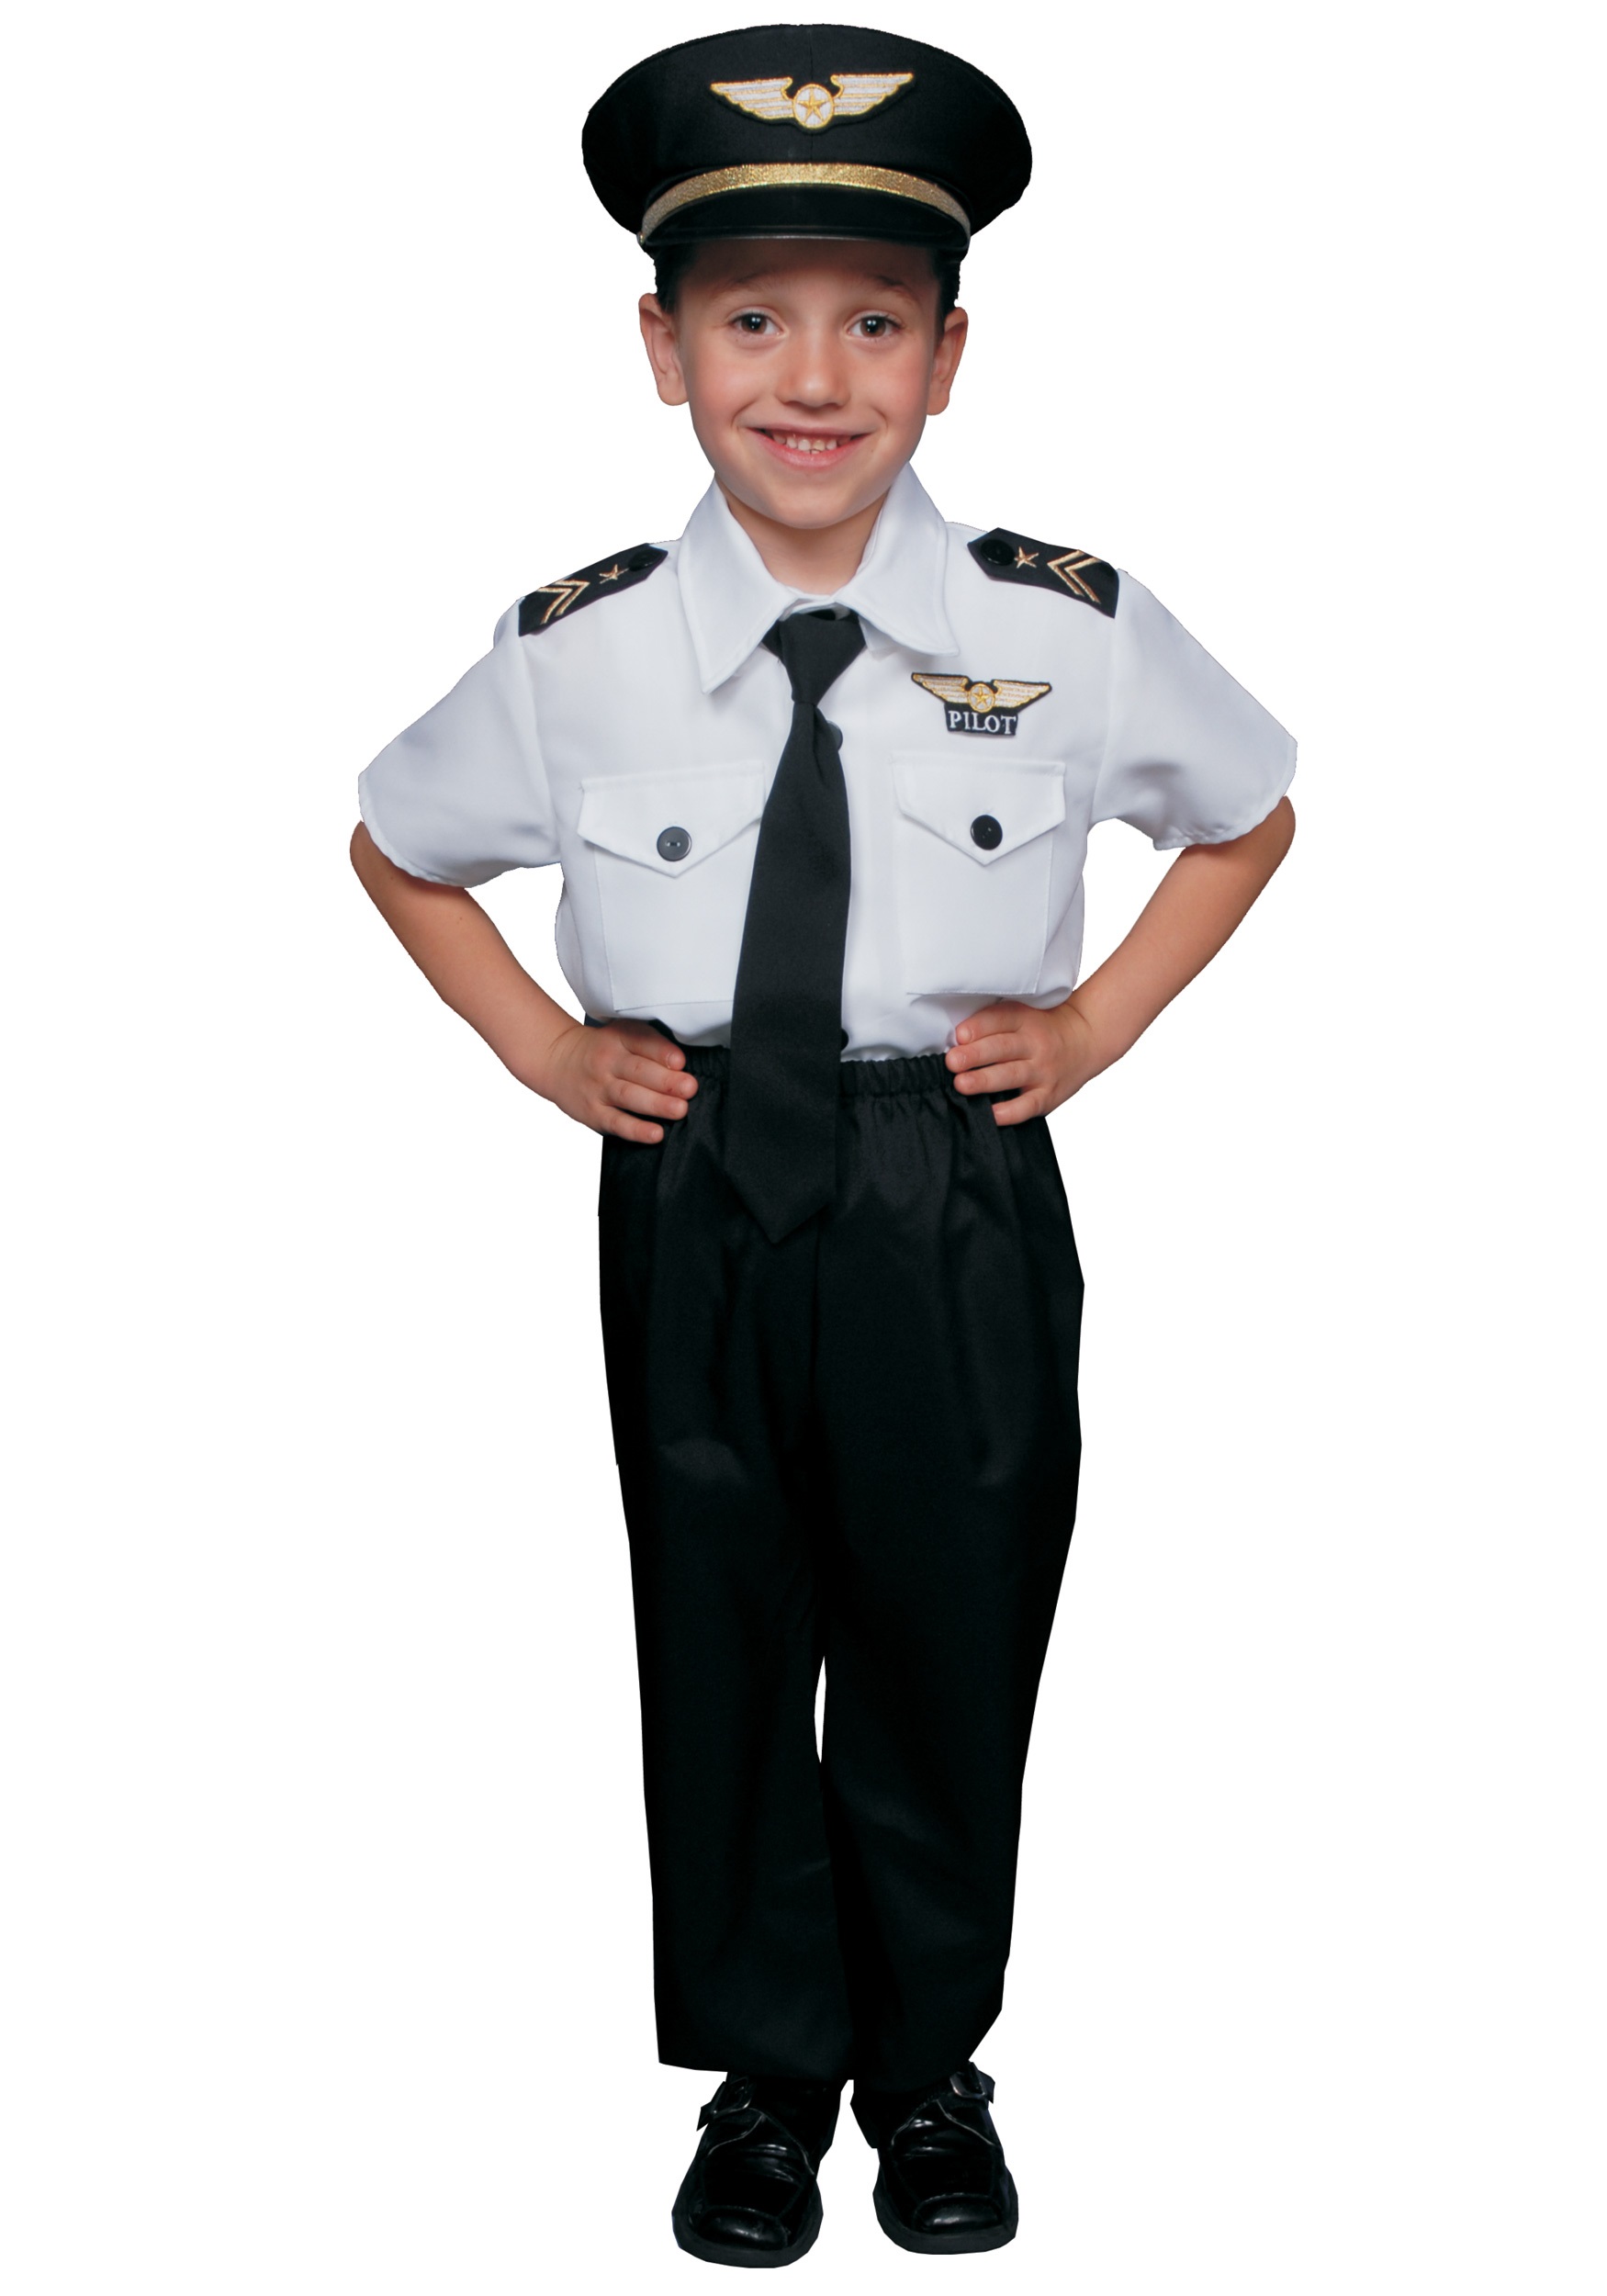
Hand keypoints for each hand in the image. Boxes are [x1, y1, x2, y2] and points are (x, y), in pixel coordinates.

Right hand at [526, 1018, 696, 1142]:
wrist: (557, 1059)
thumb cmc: (600, 1049)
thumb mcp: (621, 1034)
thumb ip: (650, 1044)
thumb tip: (684, 1065)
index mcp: (619, 1038)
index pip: (641, 1041)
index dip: (662, 1052)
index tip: (680, 1061)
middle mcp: (608, 1062)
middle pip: (638, 1071)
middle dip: (666, 1081)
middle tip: (689, 1088)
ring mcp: (599, 1088)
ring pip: (629, 1096)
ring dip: (657, 1104)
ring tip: (680, 1110)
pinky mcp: (593, 1112)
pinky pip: (616, 1122)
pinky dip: (636, 1130)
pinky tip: (655, 1134)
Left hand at [945, 997, 1103, 1126]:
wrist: (1086, 1038)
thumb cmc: (1043, 1027)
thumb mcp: (1024, 1014)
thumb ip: (993, 1023)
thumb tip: (955, 1041)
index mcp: (1025, 1019)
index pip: (1000, 1019)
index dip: (979, 1027)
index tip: (959, 1036)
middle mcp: (1035, 1043)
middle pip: (1002, 1048)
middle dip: (975, 1055)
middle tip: (953, 1062)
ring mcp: (1043, 1070)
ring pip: (1011, 1075)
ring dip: (985, 1081)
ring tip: (962, 1084)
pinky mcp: (1049, 1094)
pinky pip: (1028, 1105)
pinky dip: (1010, 1111)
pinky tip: (992, 1114)